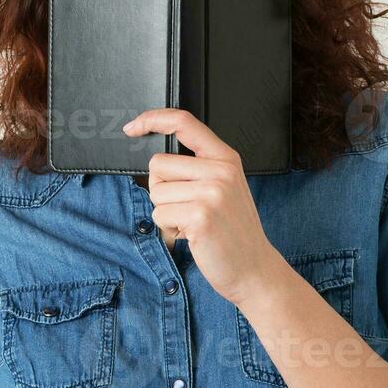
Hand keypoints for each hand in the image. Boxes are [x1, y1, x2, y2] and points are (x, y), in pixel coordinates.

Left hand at [123, 108, 286, 308]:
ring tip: (193, 223)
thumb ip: (199, 167)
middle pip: (158, 164)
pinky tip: (192, 234)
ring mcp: (212, 192)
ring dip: (166, 212)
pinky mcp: (200, 216)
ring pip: (156, 192)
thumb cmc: (233, 231)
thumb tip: (157, 160)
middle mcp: (221, 171)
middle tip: (188, 207)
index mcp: (226, 158)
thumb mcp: (225, 188)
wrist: (254, 268)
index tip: (134, 126)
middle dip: (162, 189)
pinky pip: (159, 214)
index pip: (184, 122)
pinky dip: (168, 228)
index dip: (153, 119)